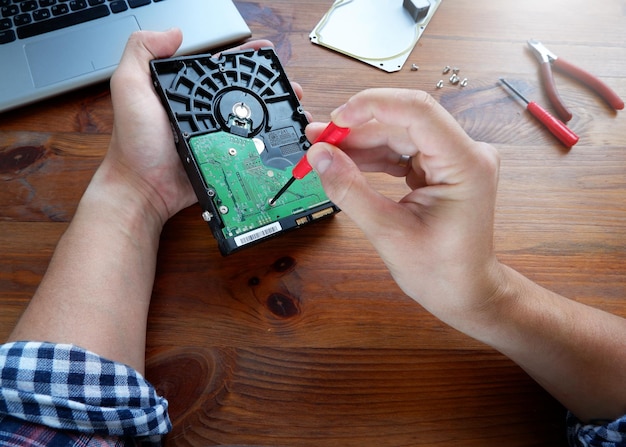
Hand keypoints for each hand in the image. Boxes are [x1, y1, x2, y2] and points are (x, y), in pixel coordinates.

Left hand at [104, 29, 301, 224]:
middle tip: (288, 84)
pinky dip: (268, 142)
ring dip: (274, 112)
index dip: (243, 61)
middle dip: (267, 87)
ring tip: (294, 106)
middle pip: (241, 94)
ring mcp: (214, 137)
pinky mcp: (224, 158)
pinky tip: (283, 135)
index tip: (266, 54)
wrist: (143, 188)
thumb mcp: (130, 87)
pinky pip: (249, 148)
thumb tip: (173, 32)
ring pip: (251, 120)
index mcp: (183, 94)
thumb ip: (142, 51)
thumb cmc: (134, 143)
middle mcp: (201, 114)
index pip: (218, 70)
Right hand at [306, 88, 502, 327]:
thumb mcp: (387, 231)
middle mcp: (466, 153)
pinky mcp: (442, 169)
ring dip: (360, 143)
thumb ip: (349, 189)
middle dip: (357, 128)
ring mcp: (454, 160)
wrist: (464, 292)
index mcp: (465, 164)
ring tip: (325, 152)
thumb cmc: (440, 271)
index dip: (371, 106)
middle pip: (403, 122)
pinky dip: (373, 156)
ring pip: (399, 134)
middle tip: (317, 140)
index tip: (335, 120)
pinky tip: (347, 162)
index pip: (417, 111)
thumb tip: (319, 156)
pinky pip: (403, 152)